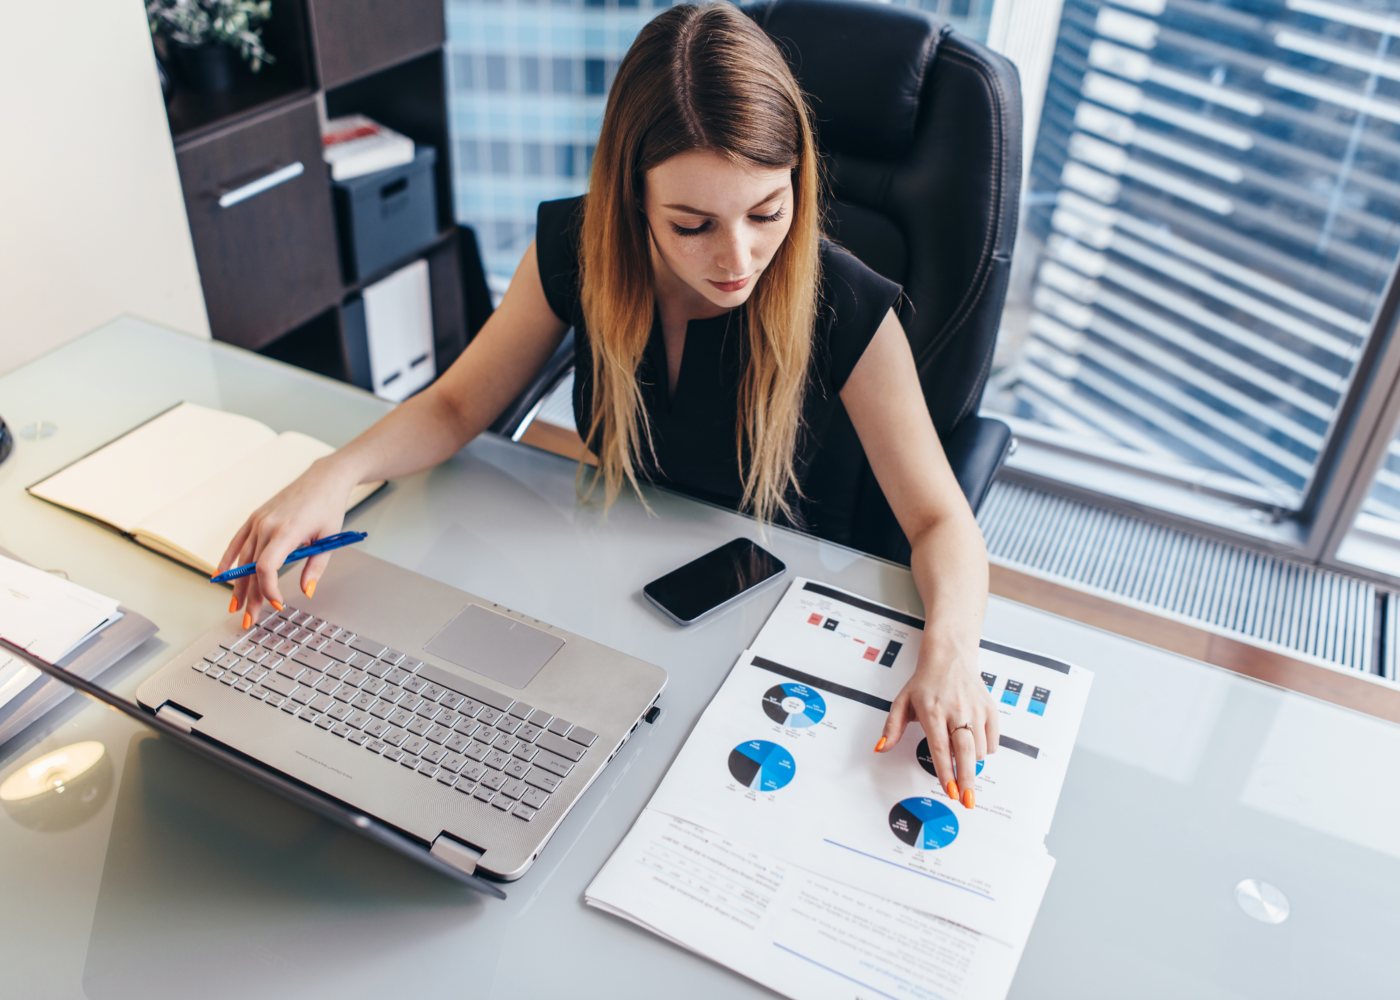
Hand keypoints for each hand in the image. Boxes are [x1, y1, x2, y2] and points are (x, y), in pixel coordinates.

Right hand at [214, 457, 357, 626]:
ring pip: (243, 559)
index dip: (268, 589)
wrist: (324, 479)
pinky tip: (220, 576)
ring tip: (235, 607)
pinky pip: (236, 542)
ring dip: (238, 585)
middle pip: (253, 568)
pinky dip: (227, 560)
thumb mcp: (329, 539)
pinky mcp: (255, 518)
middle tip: (248, 620)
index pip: (267, 567)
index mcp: (287, 531)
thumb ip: (315, 567)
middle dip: (251, 597)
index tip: (277, 604)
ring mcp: (258, 521)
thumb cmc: (329, 507)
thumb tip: (306, 591)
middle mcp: (267, 526)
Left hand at [875, 644, 997, 809]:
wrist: (950, 657)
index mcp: (932, 710)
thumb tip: (880, 748)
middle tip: (967, 800)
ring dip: (971, 763)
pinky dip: (985, 750)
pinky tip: (973, 745)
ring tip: (962, 760)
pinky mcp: (990, 709)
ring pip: (979, 749)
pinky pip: (992, 741)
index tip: (950, 791)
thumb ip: (891, 727)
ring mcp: (975, 709)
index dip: (946, 772)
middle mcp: (956, 710)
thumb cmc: (925, 682)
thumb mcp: (902, 701)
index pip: (940, 748)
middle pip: (965, 752)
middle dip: (967, 779)